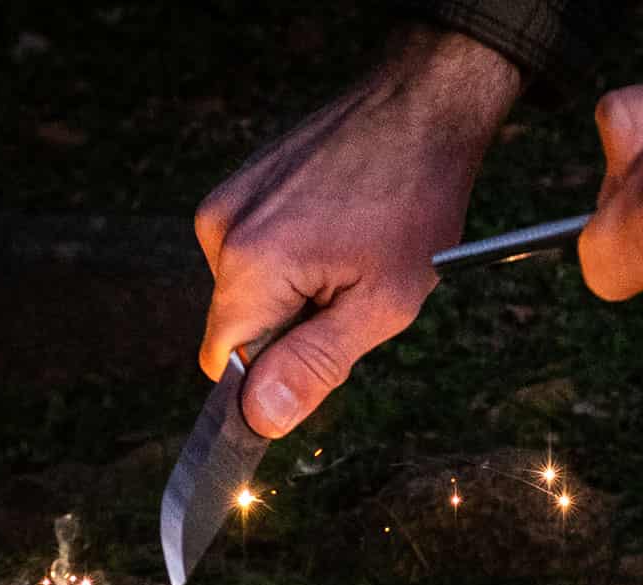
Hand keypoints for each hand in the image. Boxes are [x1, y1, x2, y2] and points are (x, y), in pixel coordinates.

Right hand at [195, 28, 520, 436]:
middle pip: (238, 327)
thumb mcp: (380, 305)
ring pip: (249, 292)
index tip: (316, 365)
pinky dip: (291, 259)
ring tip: (349, 254)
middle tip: (352, 292)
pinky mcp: (240, 185)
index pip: (223, 363)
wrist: (422, 107)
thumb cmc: (414, 204)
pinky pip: (254, 254)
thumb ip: (314, 366)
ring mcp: (227, 201)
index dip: (265, 381)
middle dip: (290, 331)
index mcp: (251, 266)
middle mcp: (221, 230)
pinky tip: (335, 230)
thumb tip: (260, 418)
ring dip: (295, 293)